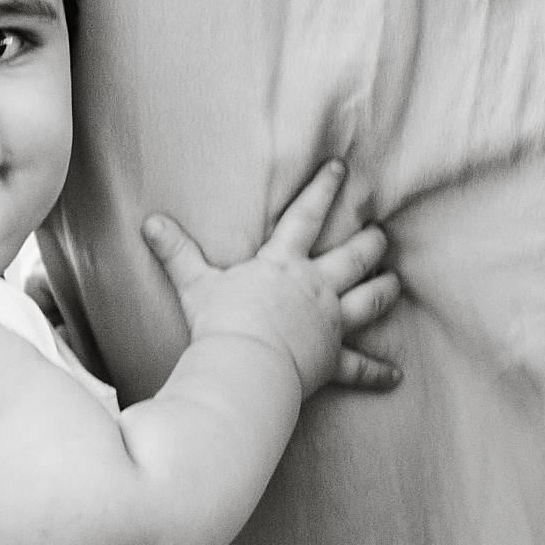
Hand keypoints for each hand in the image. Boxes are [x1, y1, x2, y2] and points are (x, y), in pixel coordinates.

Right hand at [142, 161, 400, 397]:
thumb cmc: (221, 324)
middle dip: (370, 242)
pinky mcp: (332, 360)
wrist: (244, 367)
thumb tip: (149, 222)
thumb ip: (176, 252)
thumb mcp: (194, 284)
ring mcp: (329, 323)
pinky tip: (395, 377)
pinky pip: (360, 366)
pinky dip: (377, 373)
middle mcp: (316, 288)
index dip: (324, 188)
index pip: (307, 216)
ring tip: (394, 281)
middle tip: (380, 233)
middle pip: (354, 257)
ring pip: (369, 300)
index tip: (342, 168)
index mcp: (284, 264)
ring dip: (384, 290)